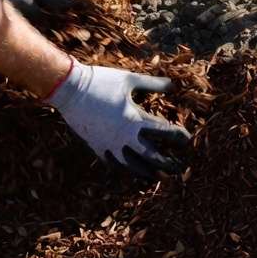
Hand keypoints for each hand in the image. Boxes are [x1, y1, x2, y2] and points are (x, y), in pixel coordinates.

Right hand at [47, 60, 191, 178]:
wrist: (69, 89)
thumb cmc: (101, 81)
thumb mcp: (130, 79)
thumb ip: (153, 84)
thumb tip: (173, 85)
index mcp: (135, 119)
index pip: (163, 131)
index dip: (178, 136)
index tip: (187, 139)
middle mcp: (124, 136)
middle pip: (150, 155)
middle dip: (166, 163)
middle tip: (178, 169)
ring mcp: (109, 144)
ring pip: (131, 165)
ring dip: (146, 172)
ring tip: (156, 178)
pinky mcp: (96, 146)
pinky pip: (112, 163)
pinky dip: (122, 170)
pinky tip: (128, 172)